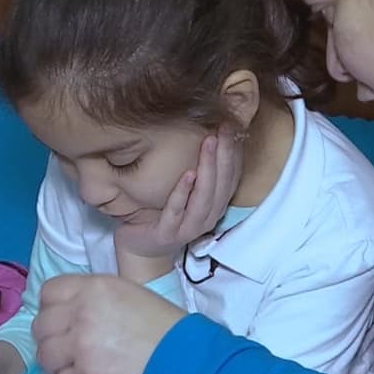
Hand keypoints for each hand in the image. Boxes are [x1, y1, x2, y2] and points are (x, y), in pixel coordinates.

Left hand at [32, 273, 185, 373]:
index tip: (62, 319)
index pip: (49, 292)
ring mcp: (80, 347)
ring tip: (78, 365)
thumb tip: (72, 311)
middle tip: (69, 347)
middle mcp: (82, 313)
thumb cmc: (166, 327)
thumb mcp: (131, 295)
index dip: (52, 307)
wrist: (185, 362)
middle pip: (42, 325)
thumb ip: (96, 298)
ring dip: (58, 362)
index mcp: (95, 287)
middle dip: (52, 337)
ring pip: (45, 355)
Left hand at [113, 124, 243, 259]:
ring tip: (209, 144)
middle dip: (224, 155)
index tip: (231, 127)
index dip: (234, 153)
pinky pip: (177, 211)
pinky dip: (183, 193)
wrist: (140, 247)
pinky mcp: (168, 234)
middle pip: (222, 185)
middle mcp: (207, 218)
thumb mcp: (185, 191)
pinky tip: (188, 174)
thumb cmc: (163, 213)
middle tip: (223, 129)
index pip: (231, 178)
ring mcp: (188, 228)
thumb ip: (198, 172)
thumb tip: (206, 135)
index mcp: (214, 206)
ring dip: (208, 169)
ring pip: (204, 198)